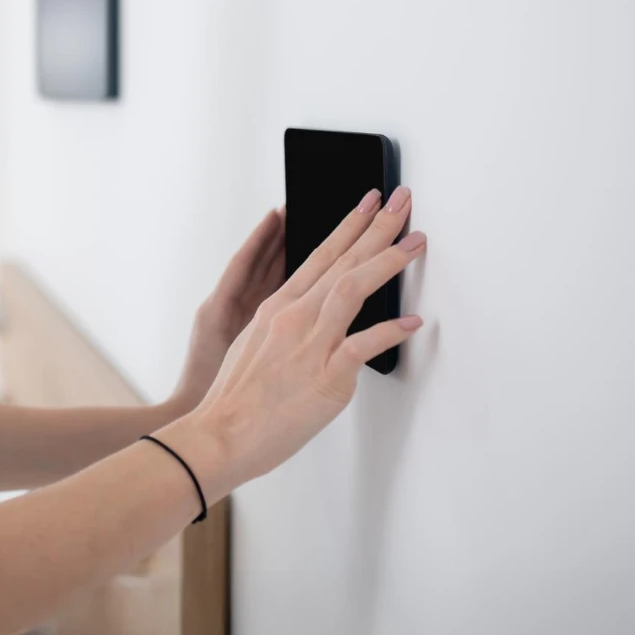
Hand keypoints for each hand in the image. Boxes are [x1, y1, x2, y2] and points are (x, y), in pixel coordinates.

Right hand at [179, 187, 425, 494]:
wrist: (219, 434)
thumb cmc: (235, 400)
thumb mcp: (254, 345)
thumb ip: (285, 327)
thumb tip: (312, 320)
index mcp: (277, 308)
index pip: (321, 255)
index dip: (349, 225)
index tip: (369, 204)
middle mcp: (294, 317)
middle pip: (342, 260)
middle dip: (377, 226)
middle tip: (402, 201)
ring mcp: (310, 344)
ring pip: (353, 288)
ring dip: (388, 261)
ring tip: (415, 242)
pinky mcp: (325, 376)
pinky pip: (364, 345)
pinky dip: (391, 331)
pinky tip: (412, 322)